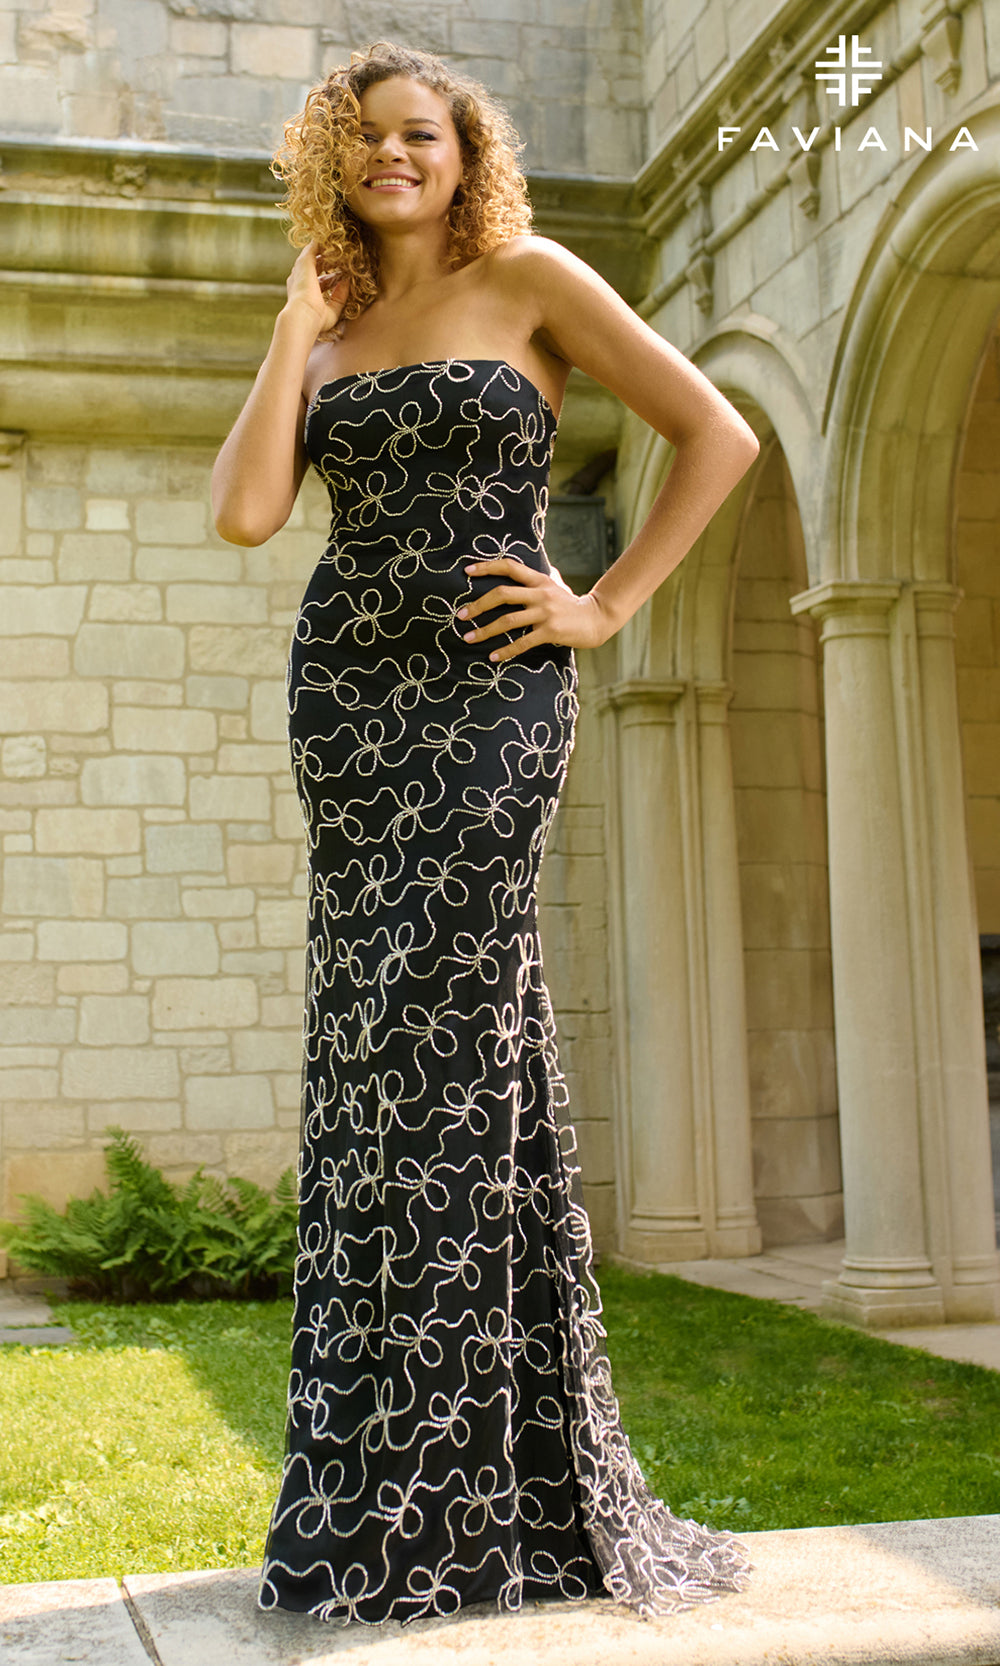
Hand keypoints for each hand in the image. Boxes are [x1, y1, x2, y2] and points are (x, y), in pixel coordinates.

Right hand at [284, 241, 349, 338]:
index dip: (332, 277)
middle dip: (329, 261)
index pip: (320, 281)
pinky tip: (335, 237)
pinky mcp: (304, 261)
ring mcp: (301, 269)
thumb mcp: (332, 310)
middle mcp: (301, 279)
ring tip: (339, 242)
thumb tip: (348, 281)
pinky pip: (314, 245)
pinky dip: (323, 240)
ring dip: (326, 248)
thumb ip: (340, 297)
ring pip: (314, 253)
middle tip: (342, 256)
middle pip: (316, 265)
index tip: (343, 275)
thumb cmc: (316, 320)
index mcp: (305, 293)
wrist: (303, 315)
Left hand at [457, 557, 610, 662]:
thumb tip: (528, 569)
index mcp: (539, 580)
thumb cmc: (572, 604)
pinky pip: (522, 642)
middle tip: (460, 615)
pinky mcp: (550, 631)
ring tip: (469, 638)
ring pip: (508, 621)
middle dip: (478, 605)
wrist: (596, 619)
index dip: (487, 567)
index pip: (510, 567)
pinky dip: (505, 651)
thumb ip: (542, 578)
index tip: (466, 571)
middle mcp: (540, 594)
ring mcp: (545, 613)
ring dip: (485, 630)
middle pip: (502, 594)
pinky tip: (493, 657)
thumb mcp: (557, 585)